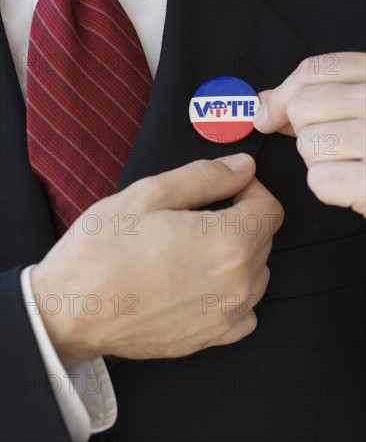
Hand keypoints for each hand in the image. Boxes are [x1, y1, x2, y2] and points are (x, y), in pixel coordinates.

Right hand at [31, 153, 282, 365]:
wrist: (72, 309)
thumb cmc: (103, 250)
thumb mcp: (150, 194)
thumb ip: (206, 176)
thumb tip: (244, 167)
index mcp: (229, 242)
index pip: (270, 208)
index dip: (250, 190)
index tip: (227, 189)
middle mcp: (239, 284)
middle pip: (264, 239)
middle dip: (241, 219)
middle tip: (198, 216)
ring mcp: (226, 316)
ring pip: (256, 273)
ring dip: (237, 255)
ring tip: (194, 248)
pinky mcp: (211, 338)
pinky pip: (244, 311)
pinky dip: (232, 292)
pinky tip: (200, 282)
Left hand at [254, 52, 365, 215]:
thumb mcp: (365, 109)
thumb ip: (320, 98)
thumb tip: (265, 100)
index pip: (317, 69)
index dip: (282, 94)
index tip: (267, 115)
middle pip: (304, 106)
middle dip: (305, 131)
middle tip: (332, 145)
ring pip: (309, 143)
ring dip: (320, 161)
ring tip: (351, 164)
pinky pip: (321, 180)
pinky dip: (330, 187)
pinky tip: (354, 184)